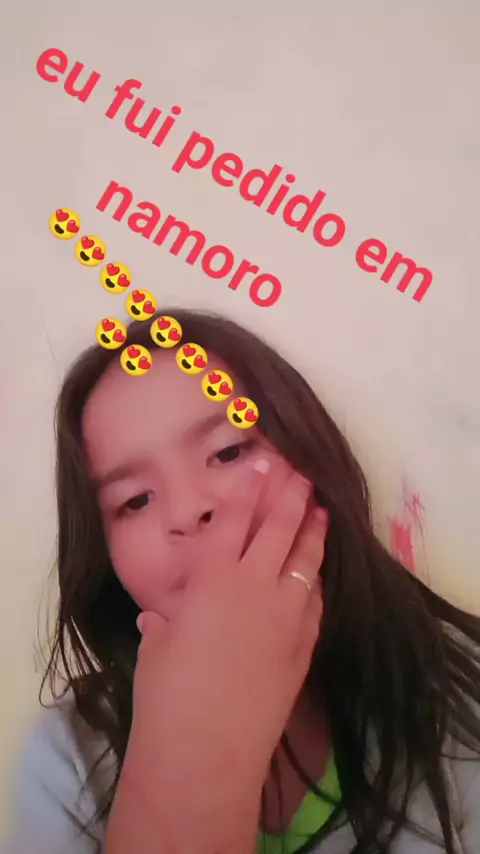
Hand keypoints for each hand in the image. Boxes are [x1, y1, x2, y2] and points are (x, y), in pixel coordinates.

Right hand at [117, 461, 327, 852]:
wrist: (205, 751)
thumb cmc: (167, 694)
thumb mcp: (158, 644)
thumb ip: (167, 620)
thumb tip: (163, 617)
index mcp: (211, 577)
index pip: (236, 517)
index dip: (251, 486)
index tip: (264, 461)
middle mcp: (253, 586)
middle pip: (279, 527)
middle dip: (292, 493)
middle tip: (302, 470)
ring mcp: (285, 615)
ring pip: (305, 559)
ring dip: (314, 529)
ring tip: (321, 506)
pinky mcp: (303, 645)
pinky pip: (314, 600)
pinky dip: (316, 579)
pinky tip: (318, 571)